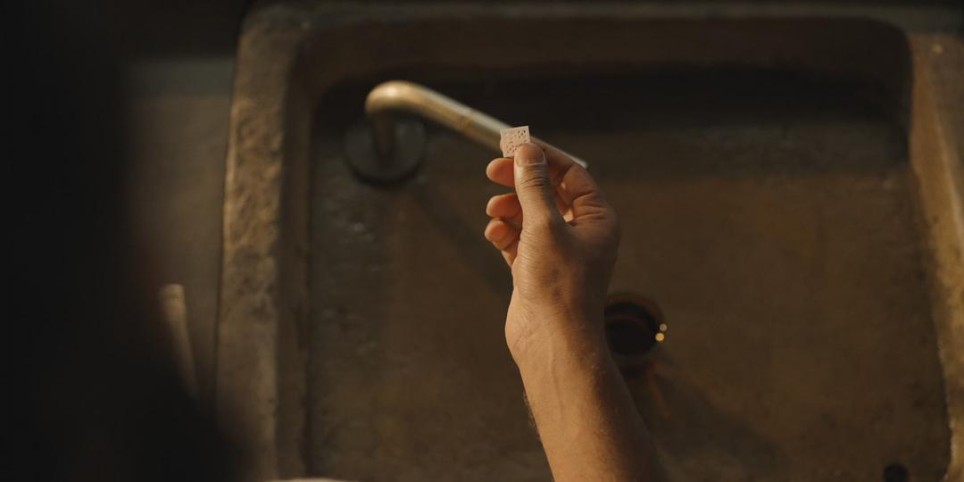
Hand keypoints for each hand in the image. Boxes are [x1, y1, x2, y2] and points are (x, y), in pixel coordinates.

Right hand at [484, 142, 619, 360]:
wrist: (552, 341)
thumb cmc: (560, 286)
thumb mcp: (545, 226)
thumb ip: (533, 186)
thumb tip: (526, 152)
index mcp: (597, 220)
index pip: (571, 174)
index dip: (543, 156)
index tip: (515, 143)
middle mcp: (580, 234)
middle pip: (547, 192)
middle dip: (520, 181)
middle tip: (493, 170)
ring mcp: (556, 252)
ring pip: (529, 215)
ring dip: (508, 208)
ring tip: (493, 210)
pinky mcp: (535, 270)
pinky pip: (517, 240)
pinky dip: (503, 233)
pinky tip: (494, 234)